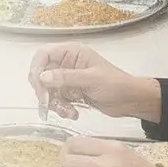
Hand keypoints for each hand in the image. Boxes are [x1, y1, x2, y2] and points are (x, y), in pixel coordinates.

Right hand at [27, 43, 157, 120]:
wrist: (130, 101)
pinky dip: (61, 109)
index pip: (43, 55)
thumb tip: (42, 77)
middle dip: (44, 91)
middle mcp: (67, 63)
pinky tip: (73, 113)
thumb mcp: (91, 79)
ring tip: (68, 111)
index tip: (40, 87)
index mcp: (72, 52)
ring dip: (54, 103)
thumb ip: (66, 77)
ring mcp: (68, 78)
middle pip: (42, 74)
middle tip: (48, 104)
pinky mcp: (70, 92)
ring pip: (48, 90)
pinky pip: (57, 100)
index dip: (37, 70)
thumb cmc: (116, 85)